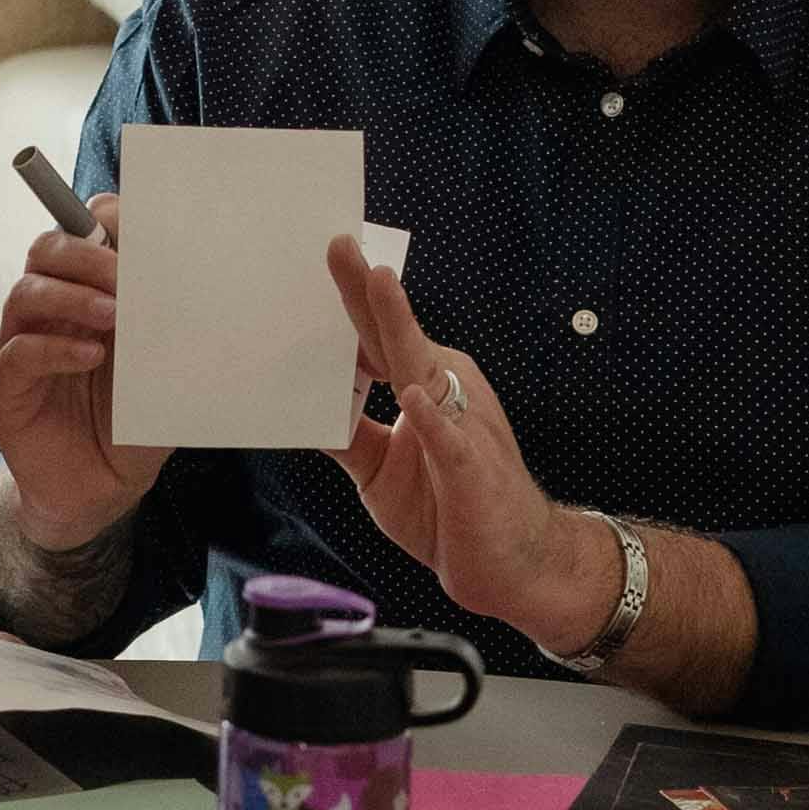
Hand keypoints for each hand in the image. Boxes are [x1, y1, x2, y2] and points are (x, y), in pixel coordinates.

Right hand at [0, 200, 171, 551]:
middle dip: (86, 253)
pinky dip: (54, 349)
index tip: (144, 237)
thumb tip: (214, 300)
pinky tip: (90, 358)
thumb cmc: (131, 422)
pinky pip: (19, 353)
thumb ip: (176, 336)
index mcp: (87, 293)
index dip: (105, 221)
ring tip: (113, 316)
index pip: (83, 231)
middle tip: (125, 276)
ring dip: (71, 296)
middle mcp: (51, 310)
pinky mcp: (9, 387)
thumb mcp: (163, 373)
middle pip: (46, 250)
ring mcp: (24, 345)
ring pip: (25, 293)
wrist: (99, 490)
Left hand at [326, 240, 619, 654]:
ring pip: (425, 370)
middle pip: (397, 337)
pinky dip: (433, 421)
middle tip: (338, 245)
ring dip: (400, 327)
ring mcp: (461, 428)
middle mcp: (444, 394)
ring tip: (377, 282)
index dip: (351, 303)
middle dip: (366, 292)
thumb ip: (347, 433)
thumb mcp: (378, 468)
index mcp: (423, 386)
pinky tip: (412, 398)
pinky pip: (450, 442)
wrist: (510, 564)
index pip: (378, 339)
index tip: (326, 258)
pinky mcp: (472, 472)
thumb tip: (298, 407)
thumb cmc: (446, 508)